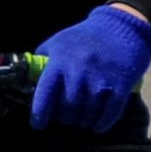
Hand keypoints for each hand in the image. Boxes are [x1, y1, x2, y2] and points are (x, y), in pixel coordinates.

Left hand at [27, 3, 150, 132]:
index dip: (39, 113)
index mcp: (60, 61)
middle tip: (66, 116)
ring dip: (83, 121)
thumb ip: (44, 61)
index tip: (37, 124)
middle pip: (67, 109)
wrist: (122, 26)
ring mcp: (101, 79)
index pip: (45, 93)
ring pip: (87, 114)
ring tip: (81, 118)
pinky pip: (110, 113)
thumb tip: (28, 81)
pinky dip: (102, 123)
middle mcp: (79, 72)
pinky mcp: (121, 85)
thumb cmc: (85, 37)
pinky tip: (97, 124)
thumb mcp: (59, 42)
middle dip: (64, 118)